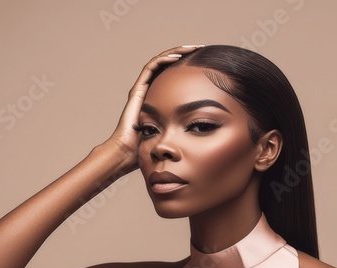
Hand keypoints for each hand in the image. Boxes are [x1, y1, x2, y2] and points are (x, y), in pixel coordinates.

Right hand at [102, 45, 204, 173]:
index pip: (174, 74)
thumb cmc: (149, 146)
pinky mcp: (137, 89)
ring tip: (193, 48)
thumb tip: (207, 125)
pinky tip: (178, 57)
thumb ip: (185, 123)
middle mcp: (149, 89)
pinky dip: (164, 60)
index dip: (189, 66)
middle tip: (201, 49)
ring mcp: (142, 88)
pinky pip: (151, 67)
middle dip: (185, 54)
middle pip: (168, 65)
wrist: (129, 151)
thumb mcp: (174, 130)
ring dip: (176, 52)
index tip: (205, 62)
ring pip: (160, 61)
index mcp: (158, 97)